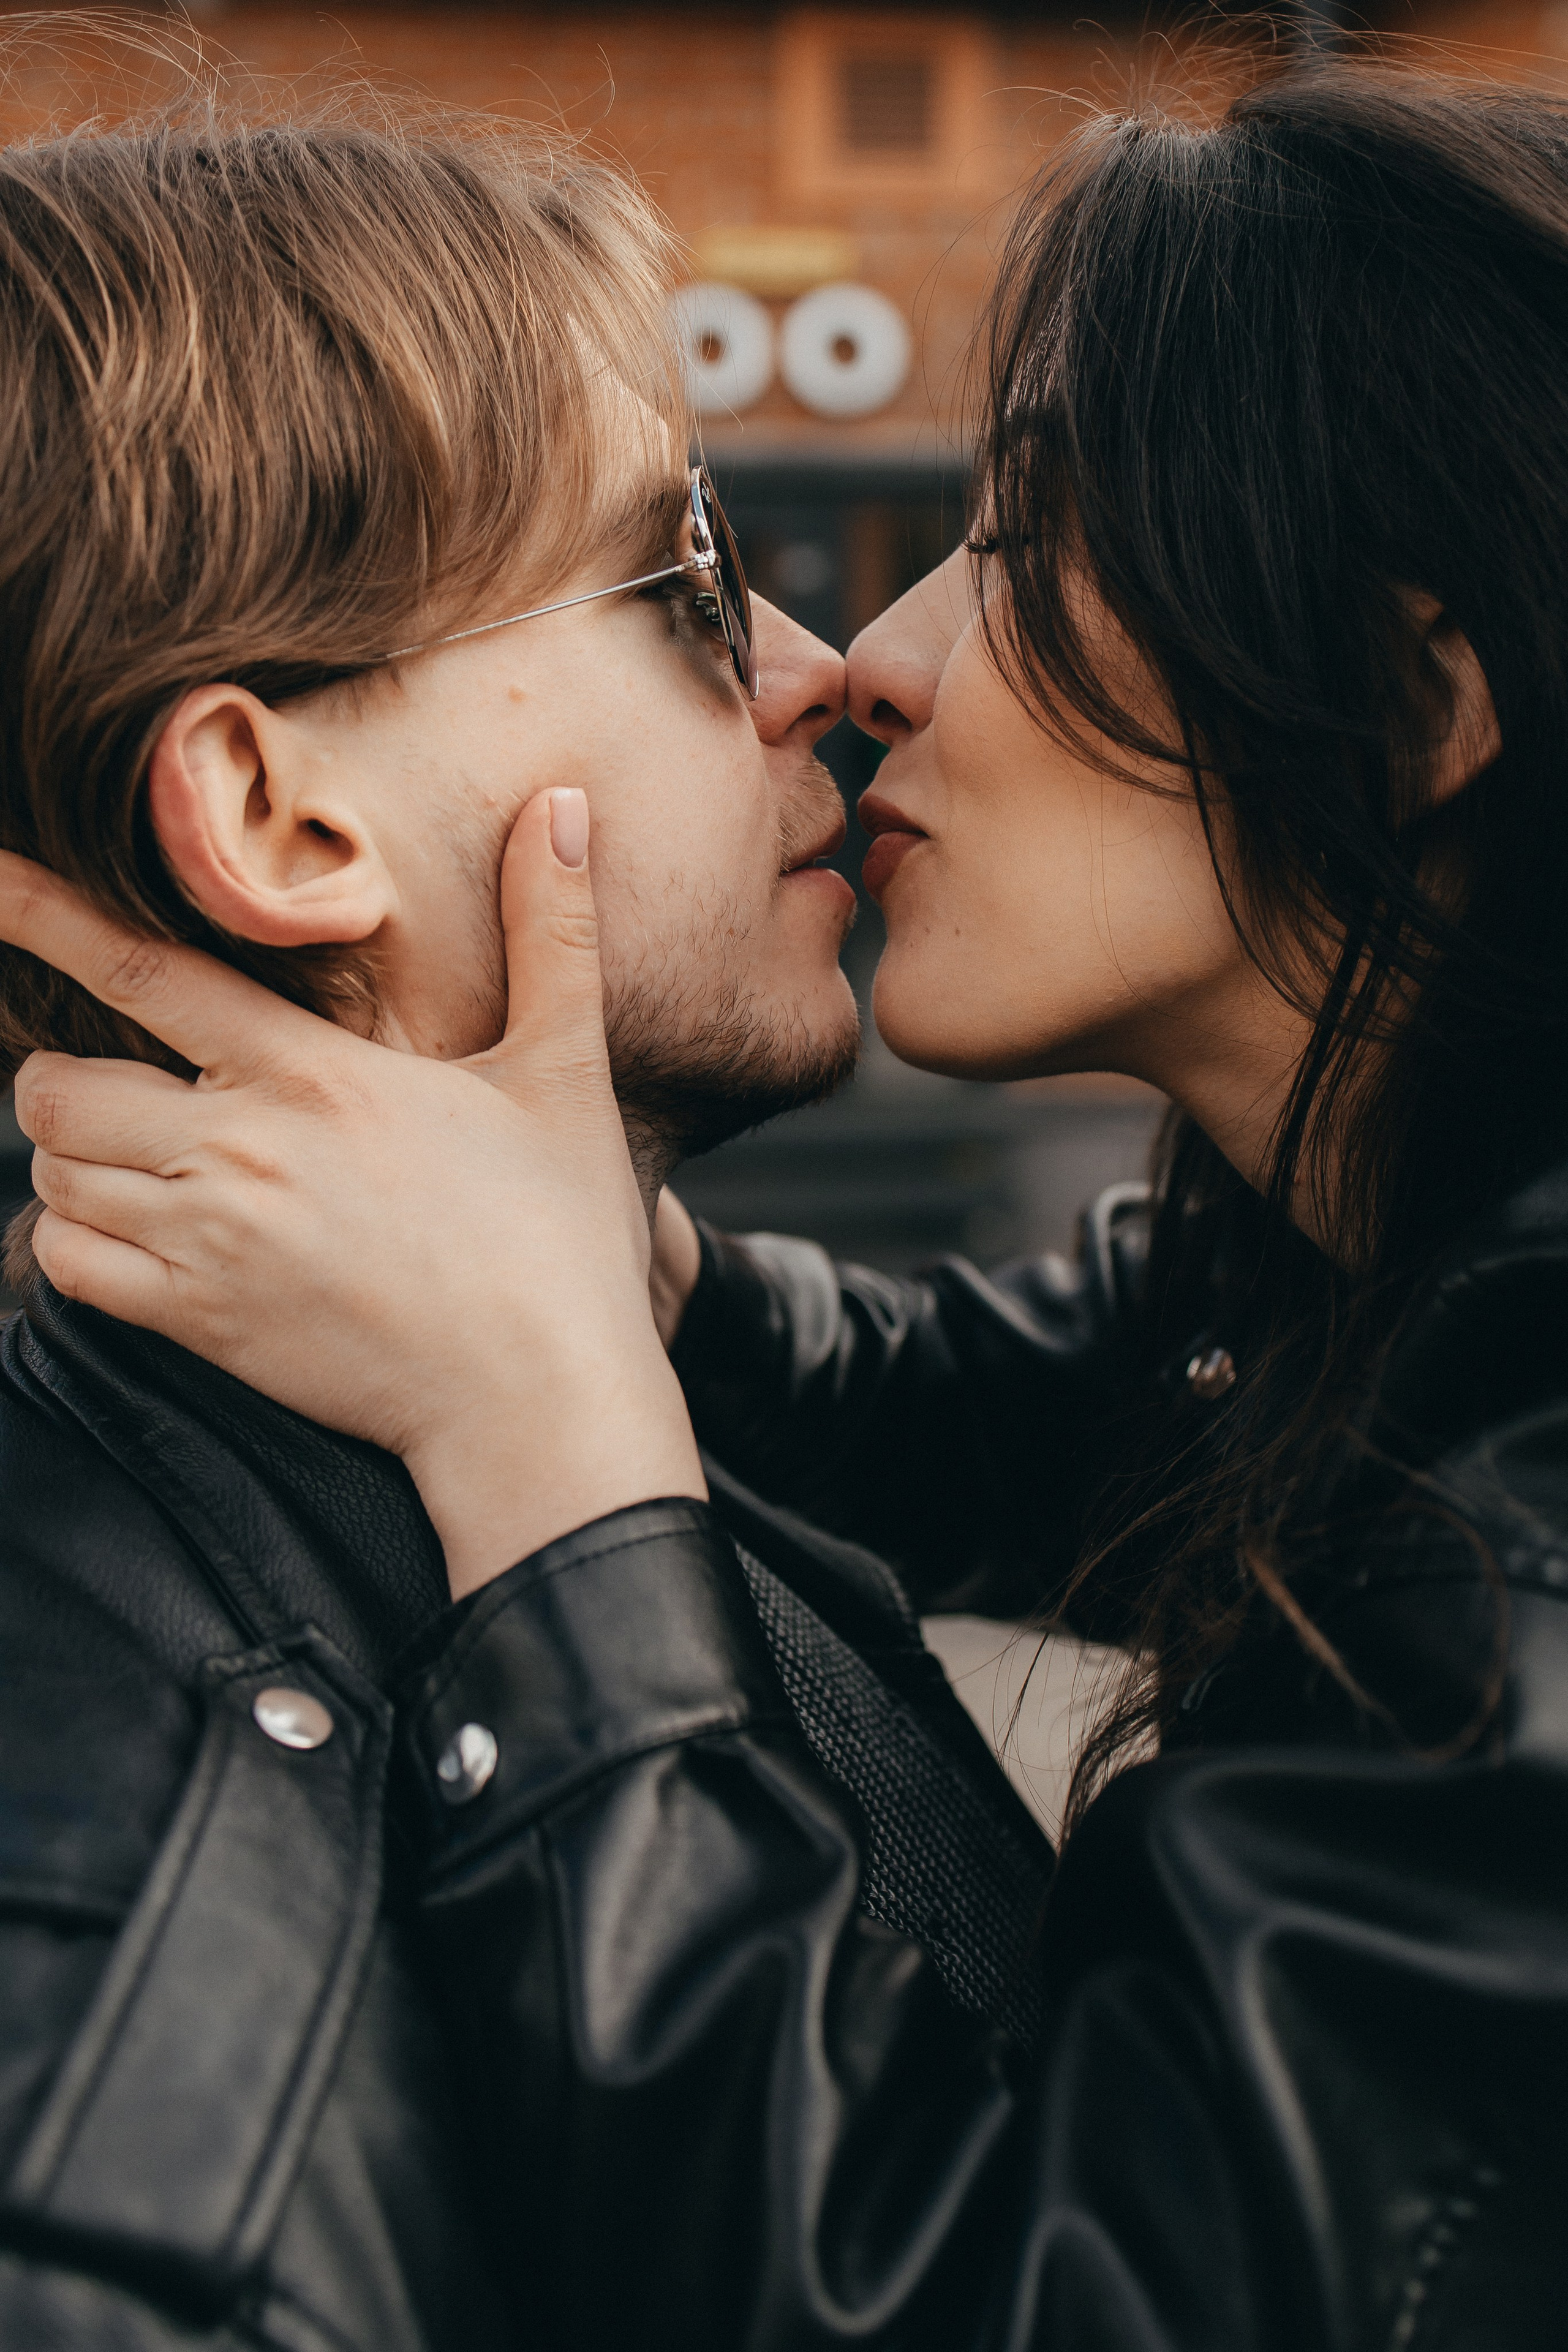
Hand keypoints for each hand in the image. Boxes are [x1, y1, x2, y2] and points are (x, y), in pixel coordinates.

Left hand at [0, 793, 704, 1599]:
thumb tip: (565, 805)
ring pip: (56, 1177)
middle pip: (60, 1088)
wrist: (541, 1399)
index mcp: (312, 1074)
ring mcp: (213, 1243)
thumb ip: (552, 933)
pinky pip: (69, 1268)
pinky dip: (71, 1245)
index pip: (142, 972)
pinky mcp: (204, 1324)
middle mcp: (242, 1150)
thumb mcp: (563, 1072)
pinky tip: (127, 1237)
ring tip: (128, 1162)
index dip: (42, 918)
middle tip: (112, 1087)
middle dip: (60, 1079)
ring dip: (70, 1162)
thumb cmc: (559, 1237)